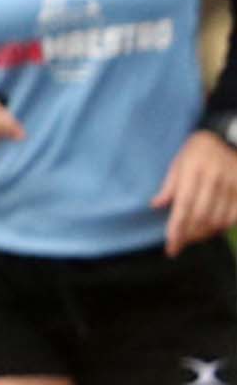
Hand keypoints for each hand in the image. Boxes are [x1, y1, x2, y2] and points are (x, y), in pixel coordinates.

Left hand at [154, 128, 236, 254]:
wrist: (225, 138)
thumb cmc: (195, 152)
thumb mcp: (178, 163)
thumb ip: (169, 185)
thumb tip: (156, 205)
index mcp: (193, 171)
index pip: (184, 206)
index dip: (177, 229)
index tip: (171, 247)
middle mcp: (214, 178)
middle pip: (201, 217)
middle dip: (188, 235)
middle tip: (179, 244)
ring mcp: (232, 183)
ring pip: (218, 219)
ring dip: (203, 233)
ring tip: (192, 238)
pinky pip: (233, 216)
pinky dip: (221, 227)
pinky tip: (210, 229)